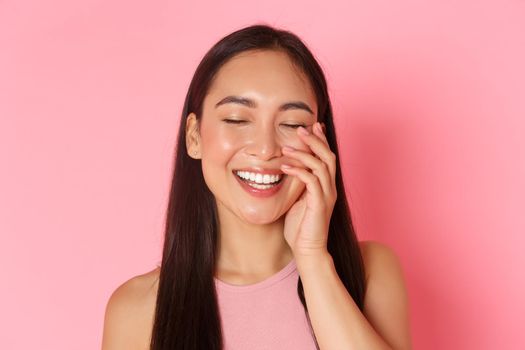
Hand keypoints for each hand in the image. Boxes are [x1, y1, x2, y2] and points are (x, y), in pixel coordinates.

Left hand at [280, 122, 336, 258]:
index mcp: (325, 186)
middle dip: (316, 140)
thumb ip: (297, 185)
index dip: (321, 141)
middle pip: (328, 156)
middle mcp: (330, 188)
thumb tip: (285, 170)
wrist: (308, 250)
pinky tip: (285, 167)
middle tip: (301, 128)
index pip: (327, 158)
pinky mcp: (320, 204)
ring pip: (321, 166)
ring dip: (304, 154)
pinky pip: (311, 181)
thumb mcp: (297, 201)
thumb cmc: (300, 228)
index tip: (312, 126)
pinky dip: (298, 171)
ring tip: (288, 146)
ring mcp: (326, 195)